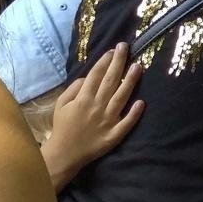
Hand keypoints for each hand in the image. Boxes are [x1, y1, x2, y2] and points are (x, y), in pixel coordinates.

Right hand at [42, 43, 145, 188]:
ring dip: (130, 82)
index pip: (96, 76)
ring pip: (121, 97)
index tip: (113, 50)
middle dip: (118, 63)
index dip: (105, 61)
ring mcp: (107, 120)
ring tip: (138, 66)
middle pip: (110, 81)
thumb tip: (87, 77)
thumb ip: (73, 89)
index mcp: (83, 99)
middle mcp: (96, 107)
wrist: (64, 154)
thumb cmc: (63, 126)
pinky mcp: (114, 134)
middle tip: (126, 47)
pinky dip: (134, 113)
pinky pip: (126, 123)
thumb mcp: (60, 105)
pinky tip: (142, 102)